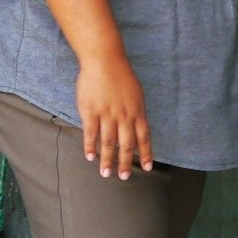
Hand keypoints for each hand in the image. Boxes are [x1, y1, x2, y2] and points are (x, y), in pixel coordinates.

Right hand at [76, 55, 152, 179]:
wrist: (104, 60)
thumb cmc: (121, 75)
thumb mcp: (135, 94)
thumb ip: (135, 112)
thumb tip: (135, 130)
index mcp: (137, 111)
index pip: (144, 137)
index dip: (146, 153)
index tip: (147, 168)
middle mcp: (124, 115)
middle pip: (126, 144)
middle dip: (126, 163)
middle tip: (124, 177)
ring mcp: (107, 114)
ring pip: (108, 142)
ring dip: (107, 160)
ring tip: (105, 173)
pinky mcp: (90, 111)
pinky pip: (91, 133)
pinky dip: (90, 146)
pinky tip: (90, 157)